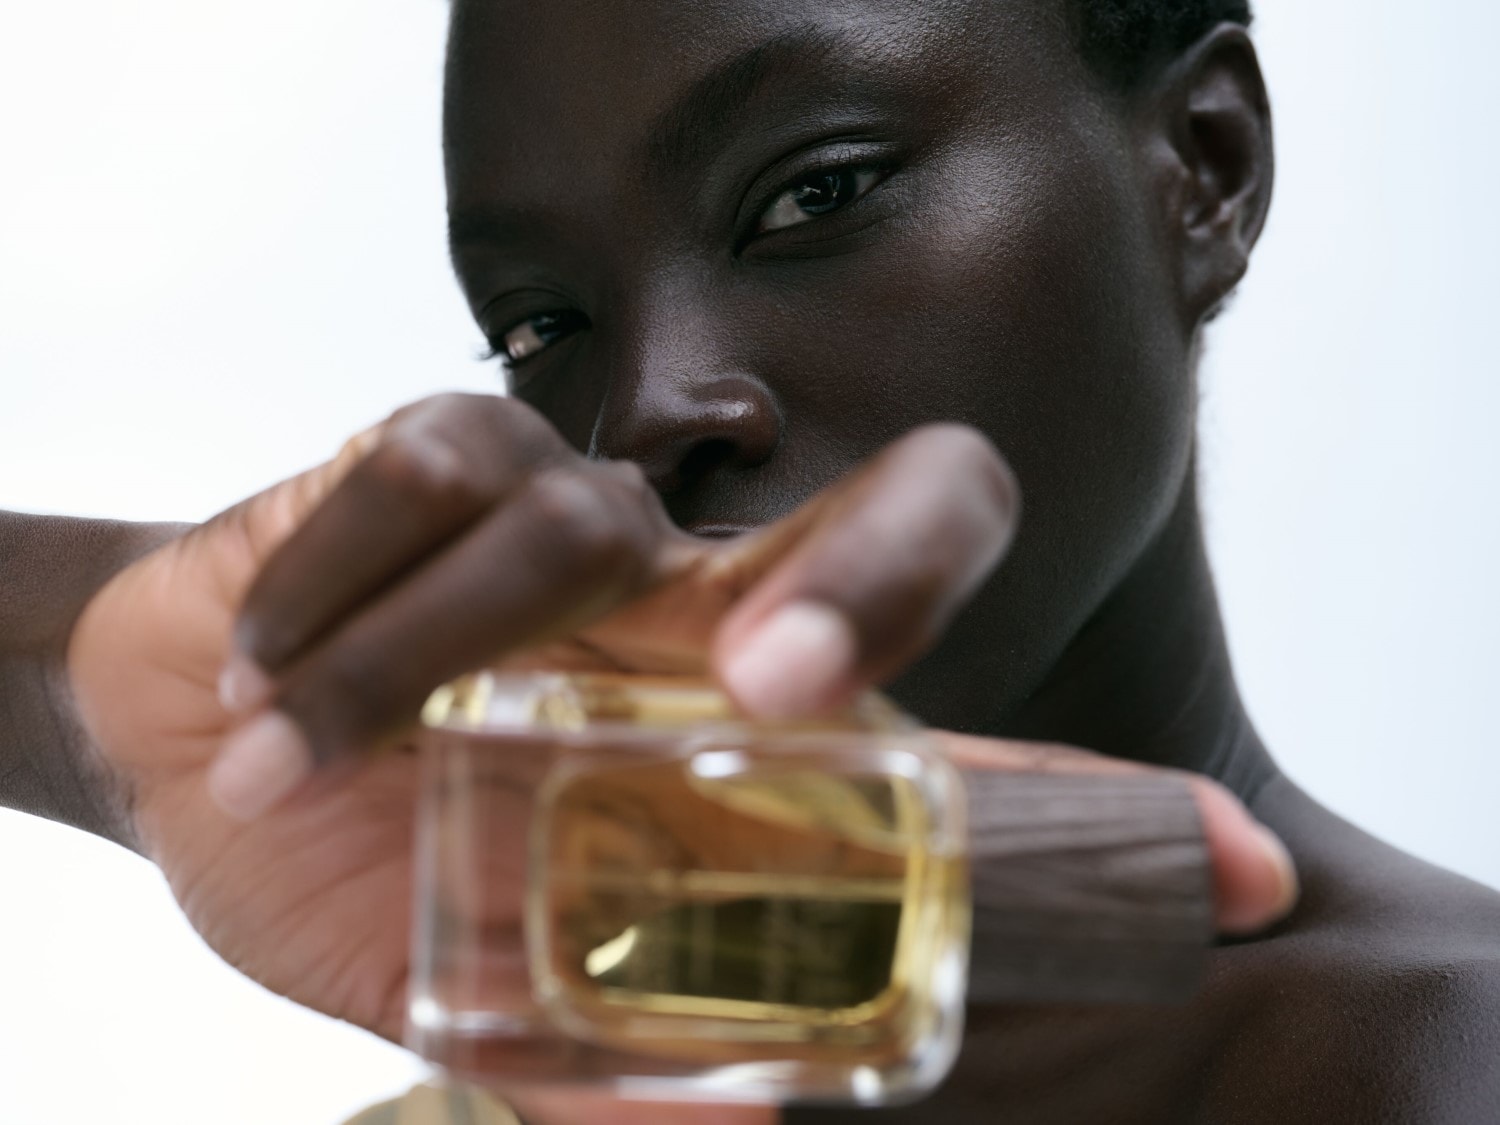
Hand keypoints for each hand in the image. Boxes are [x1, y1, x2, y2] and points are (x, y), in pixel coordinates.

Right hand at [66, 393, 1293, 1121]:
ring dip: (418, 657)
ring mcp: (576, 512)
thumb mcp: (462, 991)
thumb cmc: (346, 855)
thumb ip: (587, 1065)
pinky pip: (428, 473)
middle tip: (770, 693)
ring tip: (302, 746)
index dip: (1090, 800)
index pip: (948, 748)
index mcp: (717, 749)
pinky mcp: (443, 448)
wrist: (184, 735)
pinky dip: (338, 590)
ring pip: (575, 521)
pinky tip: (271, 663)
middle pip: (889, 519)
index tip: (1231, 871)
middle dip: (861, 588)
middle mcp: (688, 612)